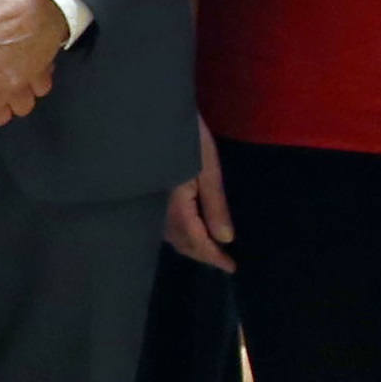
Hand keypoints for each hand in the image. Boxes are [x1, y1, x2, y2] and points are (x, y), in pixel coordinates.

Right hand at [162, 121, 234, 270]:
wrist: (152, 114)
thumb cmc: (186, 137)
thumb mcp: (207, 168)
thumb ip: (215, 205)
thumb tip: (226, 239)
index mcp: (177, 206)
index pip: (196, 241)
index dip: (214, 257)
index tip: (232, 268)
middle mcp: (159, 211)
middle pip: (182, 243)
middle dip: (202, 254)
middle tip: (223, 262)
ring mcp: (151, 204)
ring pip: (171, 236)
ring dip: (190, 246)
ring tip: (209, 248)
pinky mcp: (148, 194)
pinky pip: (164, 225)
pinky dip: (180, 234)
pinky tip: (189, 229)